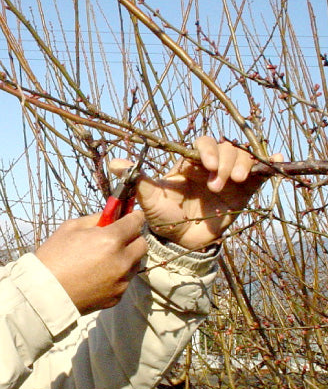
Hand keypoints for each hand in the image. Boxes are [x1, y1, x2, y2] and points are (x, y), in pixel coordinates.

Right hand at [35, 211, 146, 314]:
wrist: (44, 293)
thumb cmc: (53, 257)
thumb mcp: (70, 228)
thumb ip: (95, 218)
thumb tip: (109, 215)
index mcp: (111, 239)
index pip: (136, 222)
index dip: (134, 217)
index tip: (130, 217)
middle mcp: (122, 260)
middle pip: (142, 244)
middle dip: (133, 238)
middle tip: (118, 238)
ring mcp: (121, 281)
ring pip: (135, 263)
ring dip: (127, 257)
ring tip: (106, 259)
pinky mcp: (117, 297)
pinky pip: (124, 281)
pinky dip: (117, 276)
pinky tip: (99, 275)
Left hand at [110, 136, 282, 249]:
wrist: (180, 243)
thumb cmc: (163, 218)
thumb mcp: (151, 199)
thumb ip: (138, 179)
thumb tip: (113, 162)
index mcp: (189, 164)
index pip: (203, 145)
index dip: (208, 150)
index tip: (207, 166)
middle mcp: (210, 168)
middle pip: (226, 148)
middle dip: (225, 161)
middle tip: (217, 183)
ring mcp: (227, 179)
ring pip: (242, 158)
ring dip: (241, 165)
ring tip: (231, 184)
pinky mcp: (242, 193)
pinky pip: (259, 175)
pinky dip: (269, 165)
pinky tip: (275, 162)